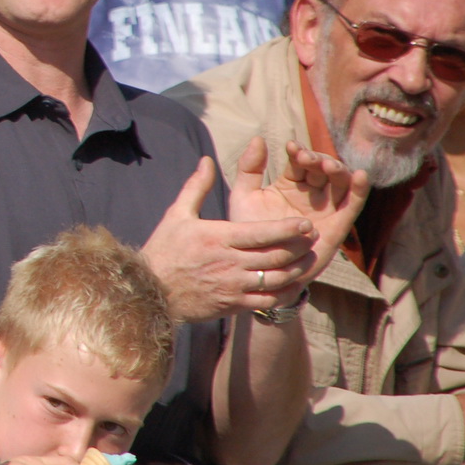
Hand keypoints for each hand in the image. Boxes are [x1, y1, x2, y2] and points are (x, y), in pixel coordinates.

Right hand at [140, 157, 316, 321]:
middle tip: (313, 237)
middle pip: (276, 255)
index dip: (289, 229)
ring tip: (308, 258)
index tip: (305, 223)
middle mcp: (230, 262)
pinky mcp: (234, 304)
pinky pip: (267, 300)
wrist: (150, 292)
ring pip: (277, 278)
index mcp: (218, 237)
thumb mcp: (177, 214)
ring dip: (297, 268)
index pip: (263, 233)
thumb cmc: (164, 250)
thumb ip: (197, 186)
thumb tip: (207, 160)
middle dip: (299, 246)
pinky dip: (285, 292)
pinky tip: (292, 283)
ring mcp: (233, 286)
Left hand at [232, 137, 368, 294]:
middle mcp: (311, 194)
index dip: (299, 152)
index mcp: (289, 183)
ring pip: (339, 183)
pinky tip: (360, 175)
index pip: (300, 161)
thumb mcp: (244, 197)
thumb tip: (257, 138)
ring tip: (327, 166)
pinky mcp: (338, 227)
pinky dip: (359, 189)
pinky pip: (353, 205)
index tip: (291, 148)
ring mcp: (326, 209)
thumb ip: (248, 169)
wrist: (258, 268)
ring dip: (337, 170)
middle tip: (306, 158)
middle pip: (322, 169)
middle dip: (318, 159)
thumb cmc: (249, 232)